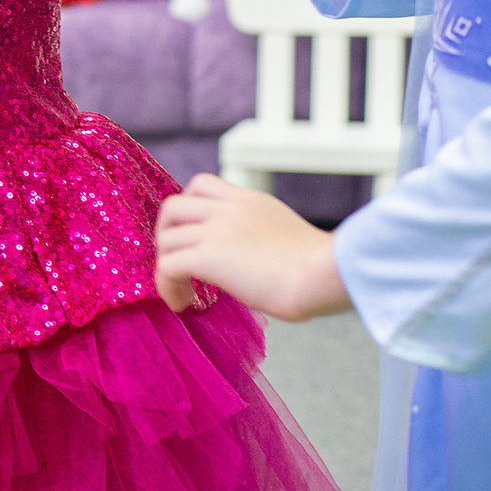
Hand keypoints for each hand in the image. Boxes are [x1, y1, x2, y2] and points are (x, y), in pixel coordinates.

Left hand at [154, 175, 351, 318]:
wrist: (325, 274)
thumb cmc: (322, 269)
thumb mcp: (289, 237)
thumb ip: (264, 238)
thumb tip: (260, 264)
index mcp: (251, 201)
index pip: (203, 185)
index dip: (188, 209)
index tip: (194, 236)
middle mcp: (230, 209)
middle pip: (173, 206)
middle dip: (166, 233)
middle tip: (177, 260)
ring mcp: (216, 230)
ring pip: (165, 238)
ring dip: (166, 265)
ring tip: (182, 290)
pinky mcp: (208, 256)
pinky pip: (166, 267)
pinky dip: (166, 287)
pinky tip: (182, 304)